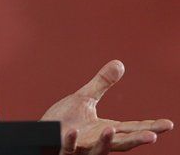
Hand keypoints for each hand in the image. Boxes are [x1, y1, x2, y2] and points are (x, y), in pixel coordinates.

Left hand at [41, 60, 172, 154]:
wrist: (41, 133)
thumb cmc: (64, 120)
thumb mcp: (84, 99)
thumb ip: (102, 84)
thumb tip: (120, 63)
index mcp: (104, 130)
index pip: (130, 129)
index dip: (149, 127)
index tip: (169, 124)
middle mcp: (95, 142)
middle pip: (120, 144)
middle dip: (136, 140)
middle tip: (153, 136)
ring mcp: (80, 148)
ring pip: (96, 150)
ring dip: (105, 143)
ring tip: (112, 130)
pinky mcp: (62, 148)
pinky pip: (67, 147)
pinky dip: (71, 141)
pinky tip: (74, 131)